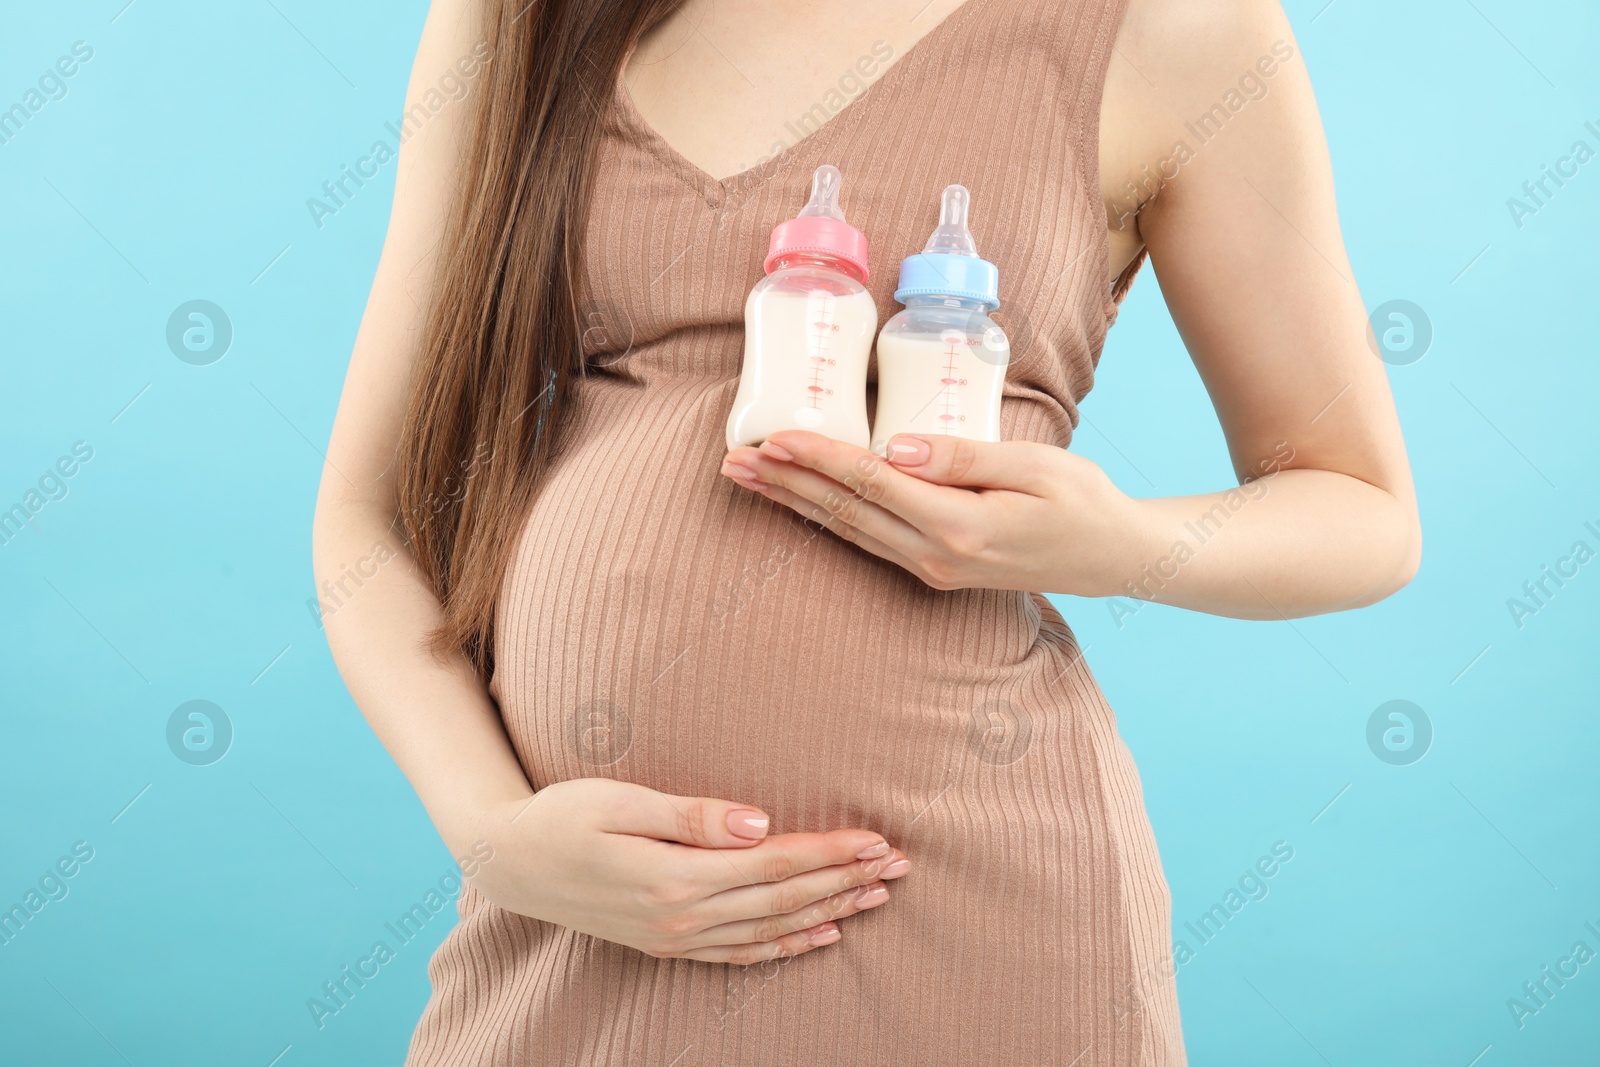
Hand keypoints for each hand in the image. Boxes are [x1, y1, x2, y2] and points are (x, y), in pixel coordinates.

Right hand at [467, 778, 908, 963]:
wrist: (510, 863)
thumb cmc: (562, 815)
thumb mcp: (620, 800)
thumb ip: (693, 814)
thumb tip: (762, 822)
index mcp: (675, 877)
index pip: (775, 864)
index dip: (830, 852)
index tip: (877, 839)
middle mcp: (682, 917)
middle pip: (784, 899)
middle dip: (846, 881)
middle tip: (900, 864)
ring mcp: (676, 938)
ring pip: (772, 928)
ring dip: (830, 911)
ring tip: (878, 896)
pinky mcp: (667, 944)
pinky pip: (741, 953)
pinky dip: (786, 946)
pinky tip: (821, 935)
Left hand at [721, 430, 1145, 596]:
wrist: (1113, 556)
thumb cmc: (1081, 501)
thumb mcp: (1035, 466)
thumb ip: (961, 457)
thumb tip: (893, 449)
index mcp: (961, 527)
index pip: (872, 485)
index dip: (820, 459)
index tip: (775, 437)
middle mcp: (937, 557)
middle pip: (845, 513)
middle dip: (786, 483)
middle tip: (733, 460)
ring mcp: (932, 569)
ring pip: (847, 532)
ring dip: (794, 503)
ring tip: (747, 479)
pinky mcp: (934, 569)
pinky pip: (867, 541)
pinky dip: (826, 518)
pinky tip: (798, 502)